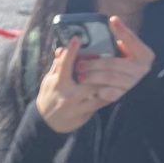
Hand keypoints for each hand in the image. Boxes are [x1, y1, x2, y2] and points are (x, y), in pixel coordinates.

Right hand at [36, 17, 153, 134]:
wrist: (47, 124)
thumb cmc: (48, 97)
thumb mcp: (49, 80)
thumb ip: (58, 66)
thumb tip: (62, 50)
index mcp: (58, 84)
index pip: (64, 65)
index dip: (70, 52)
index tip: (77, 39)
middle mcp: (68, 96)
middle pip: (88, 80)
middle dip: (98, 71)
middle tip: (110, 60)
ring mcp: (77, 108)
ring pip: (97, 95)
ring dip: (107, 85)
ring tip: (116, 76)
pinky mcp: (83, 117)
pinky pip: (98, 106)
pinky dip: (106, 97)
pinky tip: (113, 90)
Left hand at [74, 16, 154, 103]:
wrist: (141, 93)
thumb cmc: (131, 69)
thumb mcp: (132, 52)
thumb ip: (124, 39)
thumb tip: (113, 21)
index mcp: (144, 55)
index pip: (132, 40)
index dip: (122, 31)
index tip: (112, 20)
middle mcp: (141, 69)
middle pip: (114, 63)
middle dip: (95, 63)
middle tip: (80, 64)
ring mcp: (134, 84)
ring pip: (110, 78)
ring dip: (93, 76)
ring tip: (80, 76)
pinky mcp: (126, 97)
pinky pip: (110, 93)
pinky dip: (99, 91)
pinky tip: (90, 90)